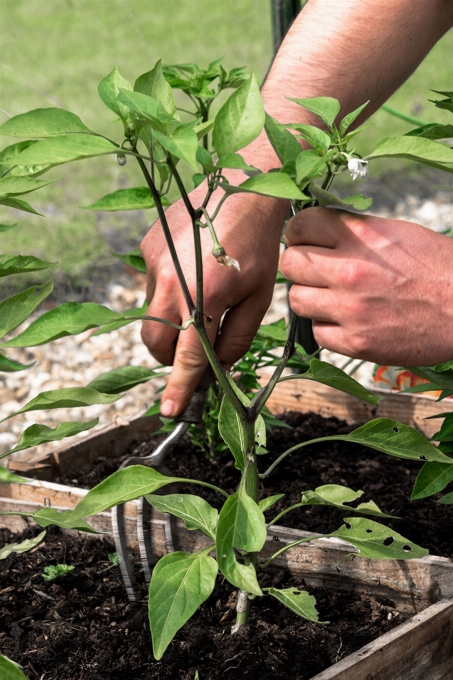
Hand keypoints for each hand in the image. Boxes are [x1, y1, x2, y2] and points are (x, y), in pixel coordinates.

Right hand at [140, 184, 286, 415]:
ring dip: (171, 324)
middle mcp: (170, 281)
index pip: (188, 356)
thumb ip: (237, 336)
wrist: (242, 185)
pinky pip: (150, 288)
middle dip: (172, 358)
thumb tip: (219, 364)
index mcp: (204, 295)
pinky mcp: (146, 248)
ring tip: (199, 302)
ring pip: (151, 317)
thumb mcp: (259, 296)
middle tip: (197, 352)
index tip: (169, 411)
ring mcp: (153, 263)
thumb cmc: (260, 243)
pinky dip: (168, 294)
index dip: (179, 387)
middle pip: (156, 343)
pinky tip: (191, 274)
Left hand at [280, 207, 452, 365]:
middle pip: (290, 263)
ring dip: (310, 298)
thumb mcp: (396, 233)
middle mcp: (350, 270)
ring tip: (332, 298)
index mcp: (361, 236)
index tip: (307, 241)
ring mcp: (351, 309)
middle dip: (299, 266)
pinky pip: (317, 333)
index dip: (300, 234)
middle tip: (315, 272)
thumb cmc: (437, 268)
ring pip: (296, 300)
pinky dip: (328, 328)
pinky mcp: (357, 342)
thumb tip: (317, 233)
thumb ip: (352, 232)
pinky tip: (347, 321)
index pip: (300, 225)